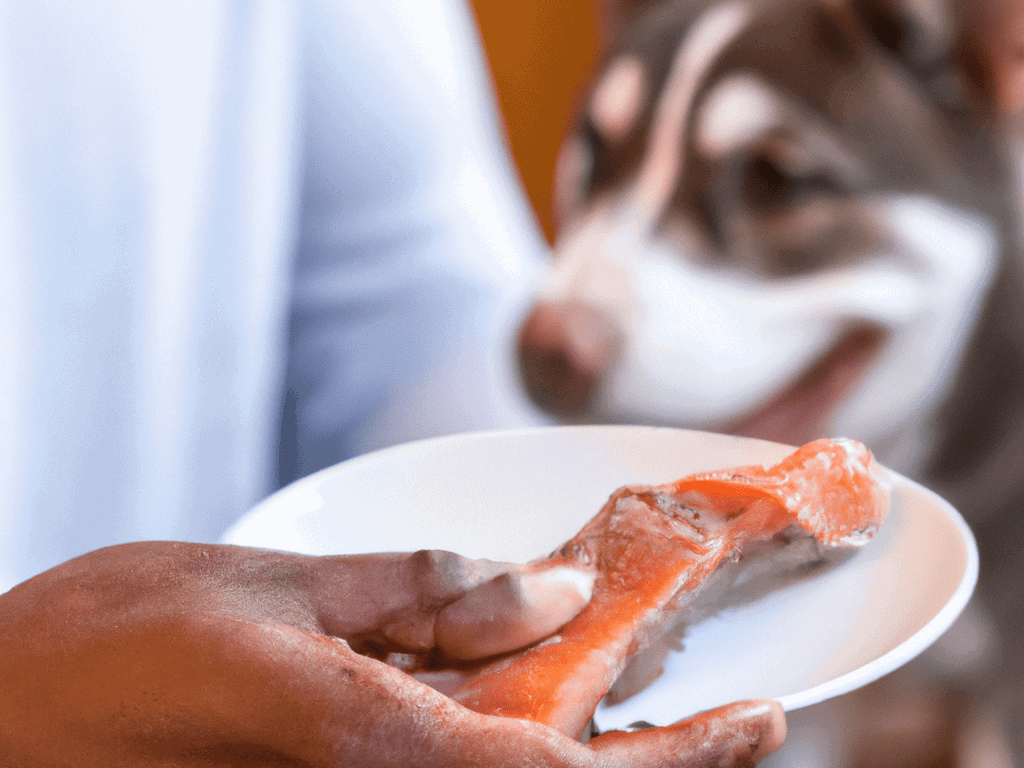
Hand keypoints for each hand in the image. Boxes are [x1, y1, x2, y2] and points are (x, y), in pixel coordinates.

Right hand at [0, 542, 784, 766]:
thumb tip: (550, 593)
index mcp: (363, 752)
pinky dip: (510, 741)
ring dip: (587, 750)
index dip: (684, 760)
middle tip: (718, 707)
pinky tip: (525, 688)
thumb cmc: (98, 650)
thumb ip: (420, 593)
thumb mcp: (273, 589)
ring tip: (641, 685)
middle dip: (652, 760)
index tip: (763, 720)